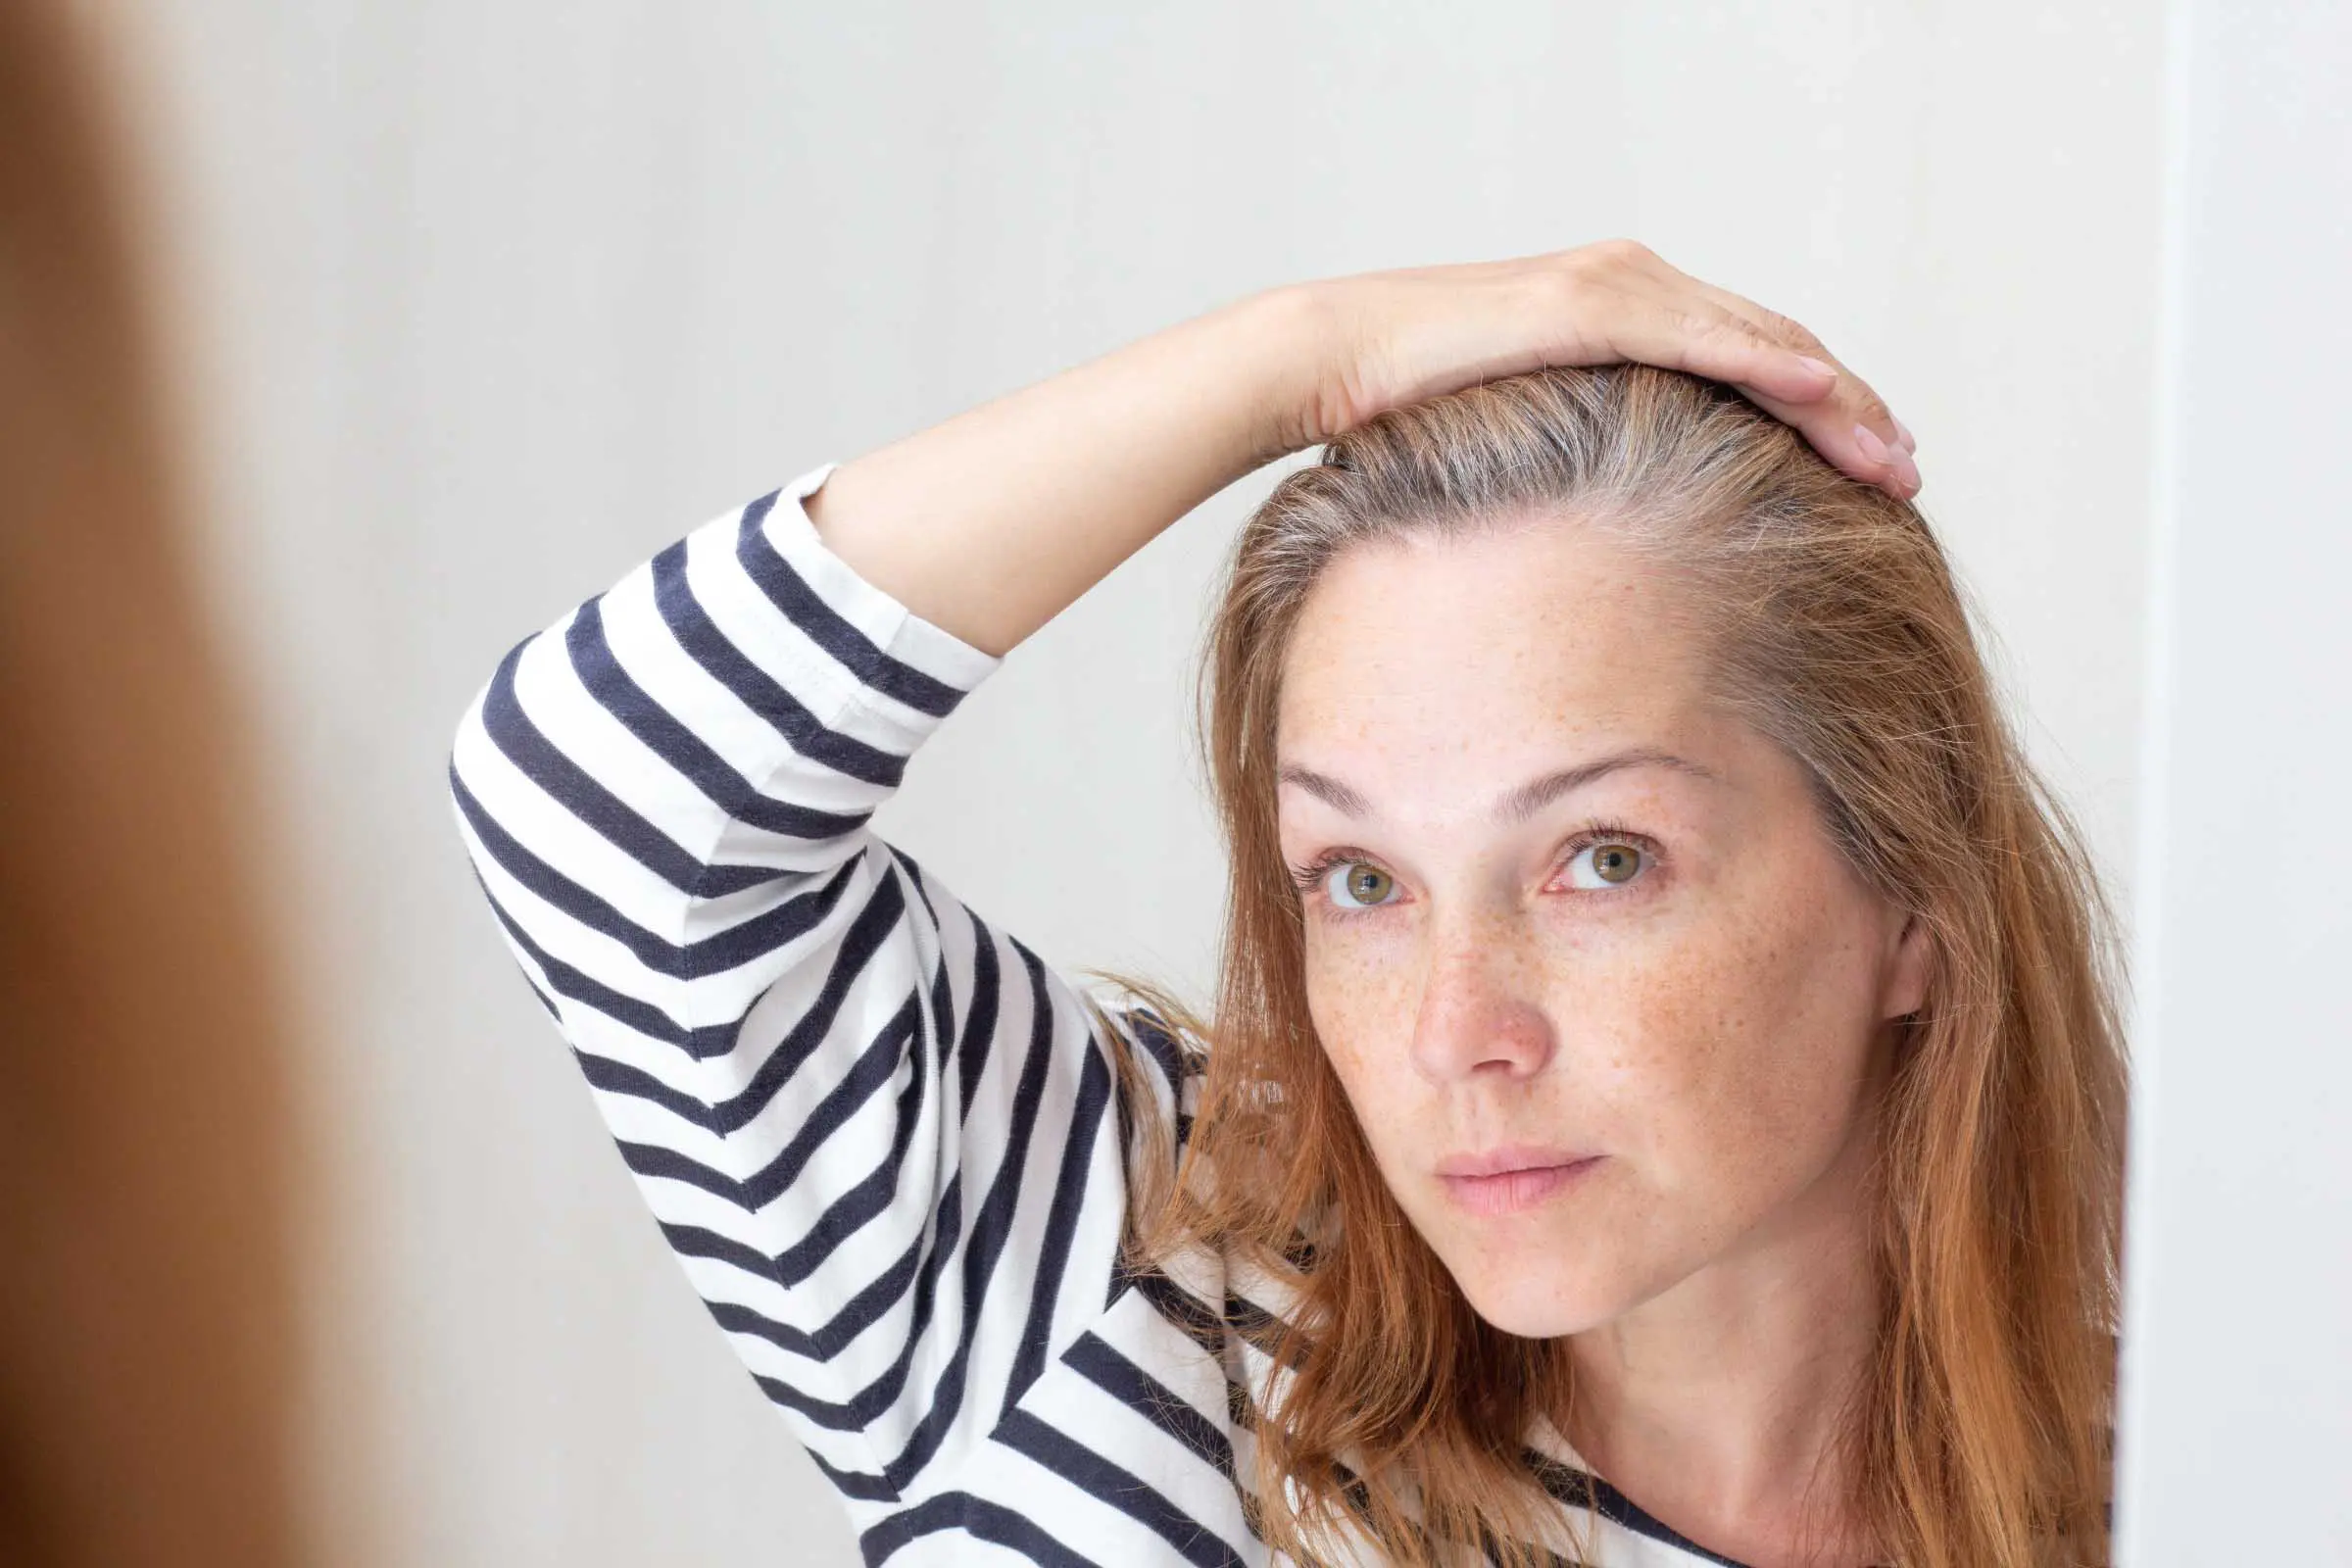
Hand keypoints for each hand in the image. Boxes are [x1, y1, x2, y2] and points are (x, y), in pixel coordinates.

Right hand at [1284, 239, 1919, 499]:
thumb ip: (1573, 458)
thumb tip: (1601, 540)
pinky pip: (1708, 338)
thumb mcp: (1517, 437)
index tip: (1868, 472)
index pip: (1750, 362)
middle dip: (1854, 413)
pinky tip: (1832, 401)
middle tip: (1908, 474)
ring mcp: (1619, 287)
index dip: (1820, 415)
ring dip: (1842, 401)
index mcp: (1624, 314)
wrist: (1330, 355)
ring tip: (1895, 457)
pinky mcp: (1593, 302)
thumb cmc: (1404, 408)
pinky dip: (1777, 368)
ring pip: (1765, 343)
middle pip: (1780, 350)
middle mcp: (1636, 285)